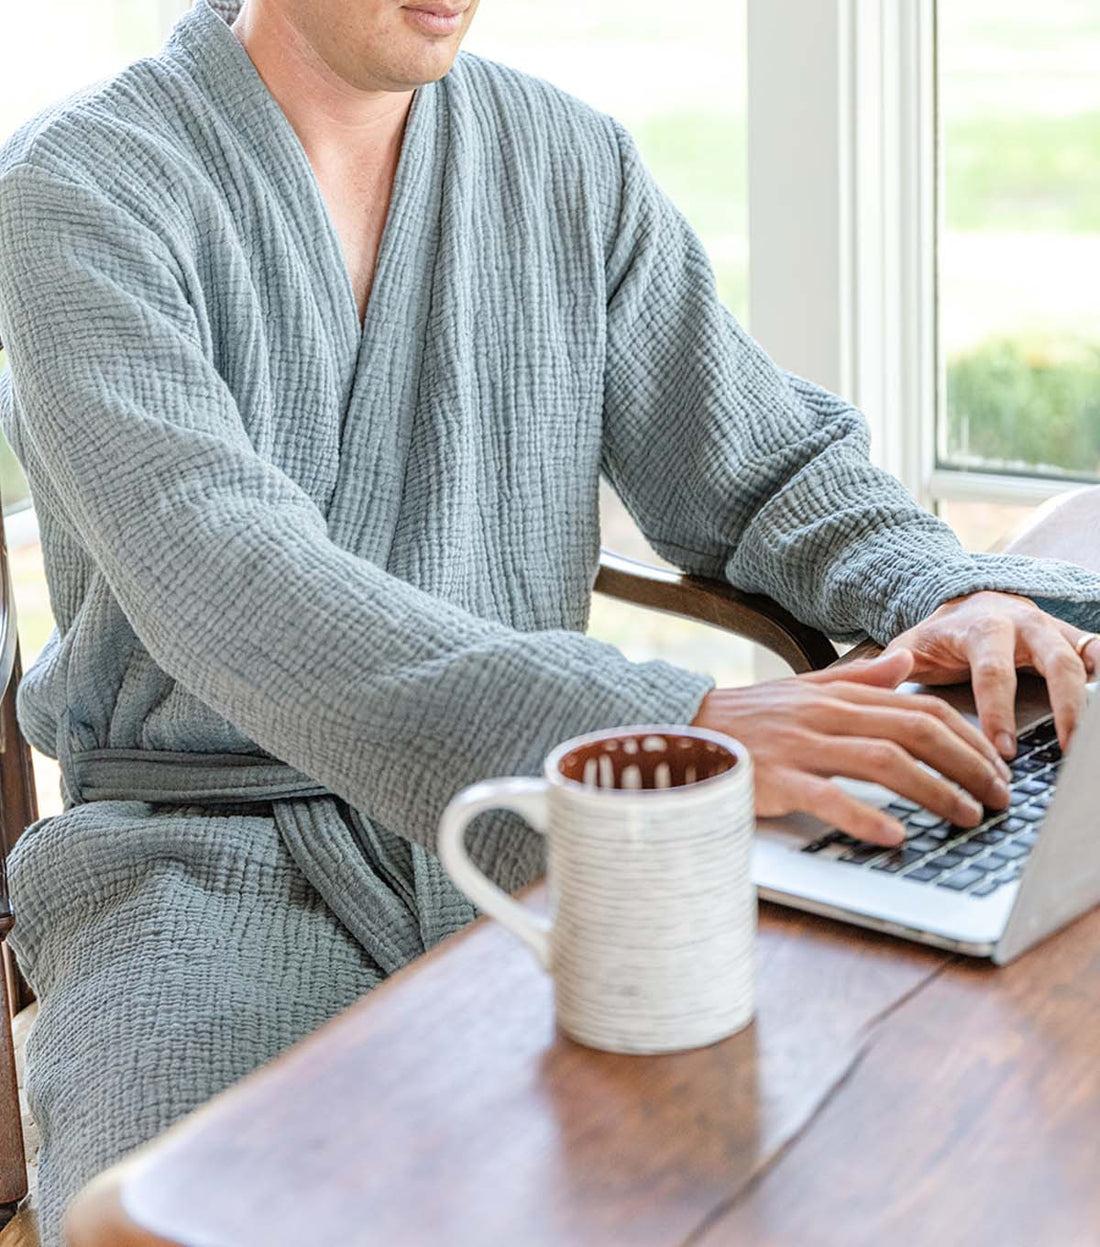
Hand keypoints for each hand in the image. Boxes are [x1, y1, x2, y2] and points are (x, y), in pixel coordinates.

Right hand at [691, 649, 1011, 846]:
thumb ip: (857, 678)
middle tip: (997, 797)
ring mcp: (800, 745)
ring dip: (934, 791)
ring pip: (883, 762)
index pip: (919, 708)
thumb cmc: (746, 718)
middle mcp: (824, 714)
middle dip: (966, 764)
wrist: (680, 728)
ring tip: (965, 816)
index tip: (996, 767)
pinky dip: (865, 817)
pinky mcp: (774, 778)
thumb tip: (905, 663)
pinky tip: (893, 836)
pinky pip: (827, 797)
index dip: (967, 737)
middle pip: (914, 731)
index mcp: (836, 695)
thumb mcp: (804, 688)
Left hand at [884, 591, 1097, 758]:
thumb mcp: (911, 645)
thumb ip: (892, 663)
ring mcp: (1051, 629)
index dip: (998, 712)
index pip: (992, 672)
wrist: (969, 601)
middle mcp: (1023, 624)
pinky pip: (1096, 649)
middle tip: (1065, 750)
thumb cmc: (940, 636)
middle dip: (1063, 707)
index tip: (1002, 750)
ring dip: (1087, 699)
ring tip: (1086, 741)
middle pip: (1053, 662)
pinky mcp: (1071, 636)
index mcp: (980, 628)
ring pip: (1079, 658)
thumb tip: (881, 676)